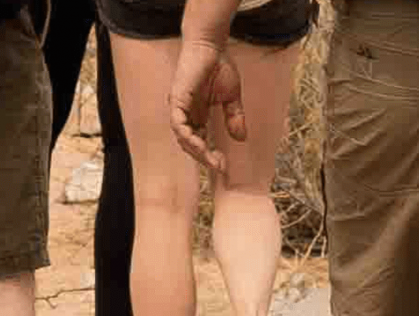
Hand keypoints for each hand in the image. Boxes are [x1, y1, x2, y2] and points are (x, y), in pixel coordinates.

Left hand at [167, 41, 242, 171]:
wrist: (211, 45)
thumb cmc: (219, 66)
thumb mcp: (231, 97)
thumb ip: (234, 117)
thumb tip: (241, 138)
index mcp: (197, 116)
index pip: (200, 142)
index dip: (210, 155)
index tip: (223, 167)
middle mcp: (186, 115)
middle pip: (191, 144)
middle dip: (205, 158)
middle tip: (219, 167)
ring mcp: (180, 108)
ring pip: (183, 138)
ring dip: (197, 150)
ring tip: (212, 160)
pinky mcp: (177, 101)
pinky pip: (177, 124)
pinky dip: (186, 136)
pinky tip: (199, 145)